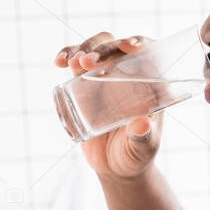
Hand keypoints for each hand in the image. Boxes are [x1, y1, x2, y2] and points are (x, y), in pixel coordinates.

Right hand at [54, 30, 163, 180]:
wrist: (115, 167)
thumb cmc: (136, 156)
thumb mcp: (143, 149)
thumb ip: (143, 138)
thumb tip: (142, 124)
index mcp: (149, 84)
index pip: (148, 54)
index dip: (139, 43)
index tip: (128, 46)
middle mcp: (128, 75)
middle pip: (117, 47)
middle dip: (103, 48)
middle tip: (88, 62)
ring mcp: (106, 77)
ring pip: (96, 48)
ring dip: (83, 48)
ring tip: (72, 63)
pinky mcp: (86, 83)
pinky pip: (76, 62)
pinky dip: (66, 55)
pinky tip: (59, 61)